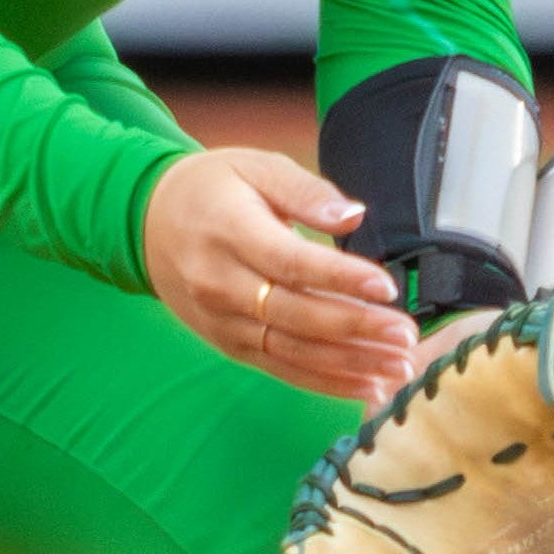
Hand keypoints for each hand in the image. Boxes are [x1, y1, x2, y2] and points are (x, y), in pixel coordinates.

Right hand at [142, 148, 415, 402]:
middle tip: (406, 336)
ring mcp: (222, 321)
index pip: (290, 263)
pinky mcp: (228, 343)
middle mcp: (220, 284)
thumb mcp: (255, 167)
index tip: (386, 287)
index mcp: (229, 232)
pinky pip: (280, 367)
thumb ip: (305, 191)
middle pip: (296, 315)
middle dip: (357, 329)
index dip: (340, 278)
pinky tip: (366, 386)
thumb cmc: (211, 189)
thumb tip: (353, 216)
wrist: (147, 222)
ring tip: (398, 369)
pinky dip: (325, 382)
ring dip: (349, 365)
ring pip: (292, 350)